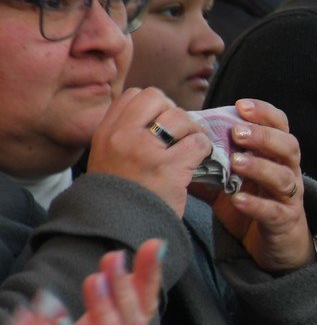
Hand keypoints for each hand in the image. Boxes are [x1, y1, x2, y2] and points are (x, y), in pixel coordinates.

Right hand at [86, 88, 210, 216]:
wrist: (119, 230)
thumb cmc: (120, 195)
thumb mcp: (108, 158)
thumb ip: (124, 134)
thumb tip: (157, 115)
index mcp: (105, 133)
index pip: (132, 95)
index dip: (153, 104)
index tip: (161, 121)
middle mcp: (121, 137)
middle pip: (156, 97)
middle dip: (173, 111)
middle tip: (179, 132)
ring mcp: (145, 151)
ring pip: (179, 116)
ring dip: (192, 129)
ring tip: (191, 146)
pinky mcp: (169, 168)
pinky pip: (198, 142)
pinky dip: (204, 148)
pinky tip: (199, 160)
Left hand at [200, 99, 312, 272]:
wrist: (275, 243)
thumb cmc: (252, 202)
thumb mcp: (230, 179)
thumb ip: (210, 162)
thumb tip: (176, 144)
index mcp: (277, 155)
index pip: (280, 125)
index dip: (264, 113)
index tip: (240, 106)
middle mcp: (289, 171)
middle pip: (288, 146)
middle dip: (263, 136)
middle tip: (237, 132)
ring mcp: (290, 197)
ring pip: (283, 177)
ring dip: (260, 167)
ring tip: (236, 162)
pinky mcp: (285, 221)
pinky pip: (274, 210)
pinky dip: (255, 204)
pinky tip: (236, 199)